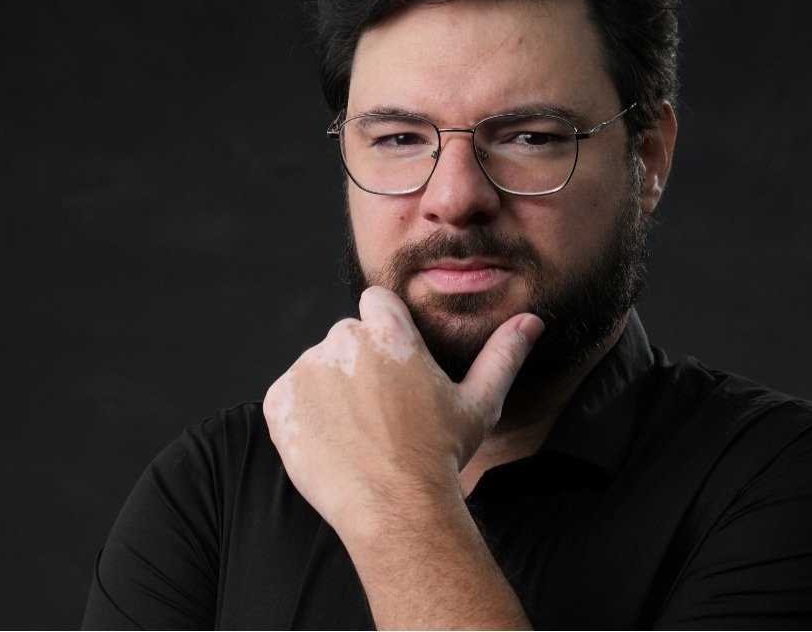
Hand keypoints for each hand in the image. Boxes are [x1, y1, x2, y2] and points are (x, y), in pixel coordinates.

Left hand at [263, 285, 543, 542]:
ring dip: (331, 388)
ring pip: (317, 366)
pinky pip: (288, 396)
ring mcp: (306, 371)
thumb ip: (503, 354)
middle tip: (381, 408)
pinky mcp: (279, 403)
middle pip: (347, 336)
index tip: (394, 365)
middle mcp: (342, 340)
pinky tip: (332, 439)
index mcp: (388, 330)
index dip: (387, 330)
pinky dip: (304, 414)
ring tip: (357, 429)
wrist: (395, 509)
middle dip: (360, 363)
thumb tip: (531, 322)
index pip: (377, 302)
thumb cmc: (439, 455)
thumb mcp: (479, 401)